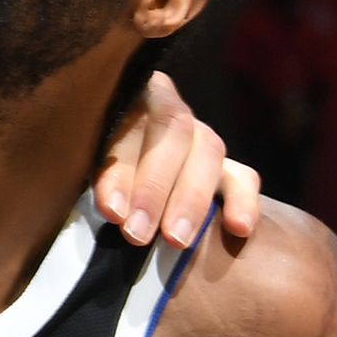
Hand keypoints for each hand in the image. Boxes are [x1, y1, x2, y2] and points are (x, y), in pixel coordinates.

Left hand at [94, 73, 259, 250]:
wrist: (125, 179)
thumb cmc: (102, 174)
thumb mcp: (92, 166)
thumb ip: (105, 180)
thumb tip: (116, 210)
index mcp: (128, 97)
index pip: (129, 124)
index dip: (122, 170)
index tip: (113, 212)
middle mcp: (169, 107)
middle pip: (174, 131)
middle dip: (155, 187)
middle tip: (138, 233)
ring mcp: (201, 136)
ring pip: (209, 150)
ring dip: (191, 199)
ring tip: (176, 239)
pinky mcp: (228, 168)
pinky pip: (244, 178)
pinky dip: (243, 202)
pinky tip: (239, 228)